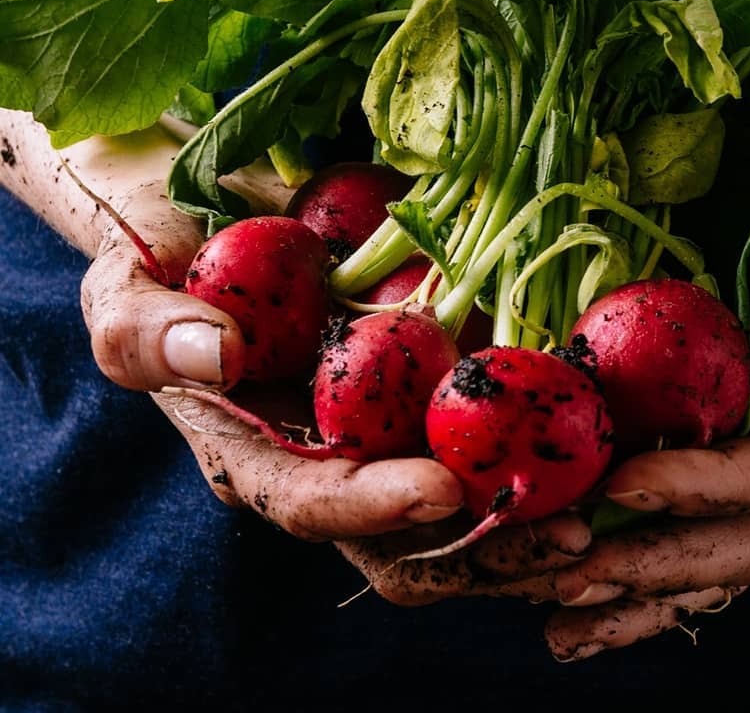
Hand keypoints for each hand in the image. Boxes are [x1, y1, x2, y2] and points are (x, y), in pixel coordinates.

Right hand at [77, 148, 591, 582]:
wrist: (209, 214)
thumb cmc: (159, 250)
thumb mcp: (123, 284)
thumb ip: (148, 329)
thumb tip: (217, 356)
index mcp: (259, 453)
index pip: (317, 505)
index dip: (378, 507)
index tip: (446, 488)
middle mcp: (334, 456)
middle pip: (412, 543)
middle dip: (488, 552)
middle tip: (567, 537)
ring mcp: (392, 427)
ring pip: (472, 511)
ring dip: (539, 520)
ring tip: (610, 507)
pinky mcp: (436, 388)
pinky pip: (499, 434)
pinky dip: (551, 449)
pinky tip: (610, 437)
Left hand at [341, 198, 749, 636]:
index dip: (716, 483)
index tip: (626, 482)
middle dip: (667, 563)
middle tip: (575, 576)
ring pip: (722, 549)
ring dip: (645, 590)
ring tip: (562, 620)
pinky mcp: (739, 448)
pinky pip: (696, 523)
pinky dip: (643, 567)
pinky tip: (579, 597)